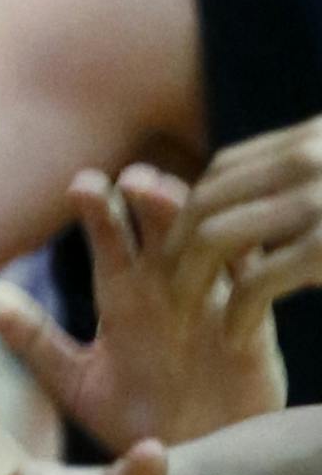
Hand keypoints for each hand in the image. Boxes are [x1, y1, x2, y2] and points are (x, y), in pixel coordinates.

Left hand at [0, 163, 282, 449]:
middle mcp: (169, 292)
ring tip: (168, 197)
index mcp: (125, 298)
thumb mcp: (73, 381)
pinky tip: (225, 248)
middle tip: (132, 178)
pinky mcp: (251, 334)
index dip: (100, 211)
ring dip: (192, 223)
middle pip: (163, 232)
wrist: (180, 466)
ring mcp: (212, 308)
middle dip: (150, 201)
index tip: (81, 184)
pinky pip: (253, 291)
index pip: (112, 242)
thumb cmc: (129, 420)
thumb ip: (32, 339)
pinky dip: (243, 268)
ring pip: (210, 249)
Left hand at [168, 114, 321, 344]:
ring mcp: (320, 198)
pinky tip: (233, 336)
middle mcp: (311, 158)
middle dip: (174, 253)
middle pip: (205, 202)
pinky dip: (234, 314)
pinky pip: (255, 283)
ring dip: (188, 285)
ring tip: (190, 320)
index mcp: (315, 138)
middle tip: (168, 297)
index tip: (179, 255)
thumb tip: (264, 201)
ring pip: (214, 239)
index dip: (189, 214)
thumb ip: (312, 173)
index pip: (222, 171)